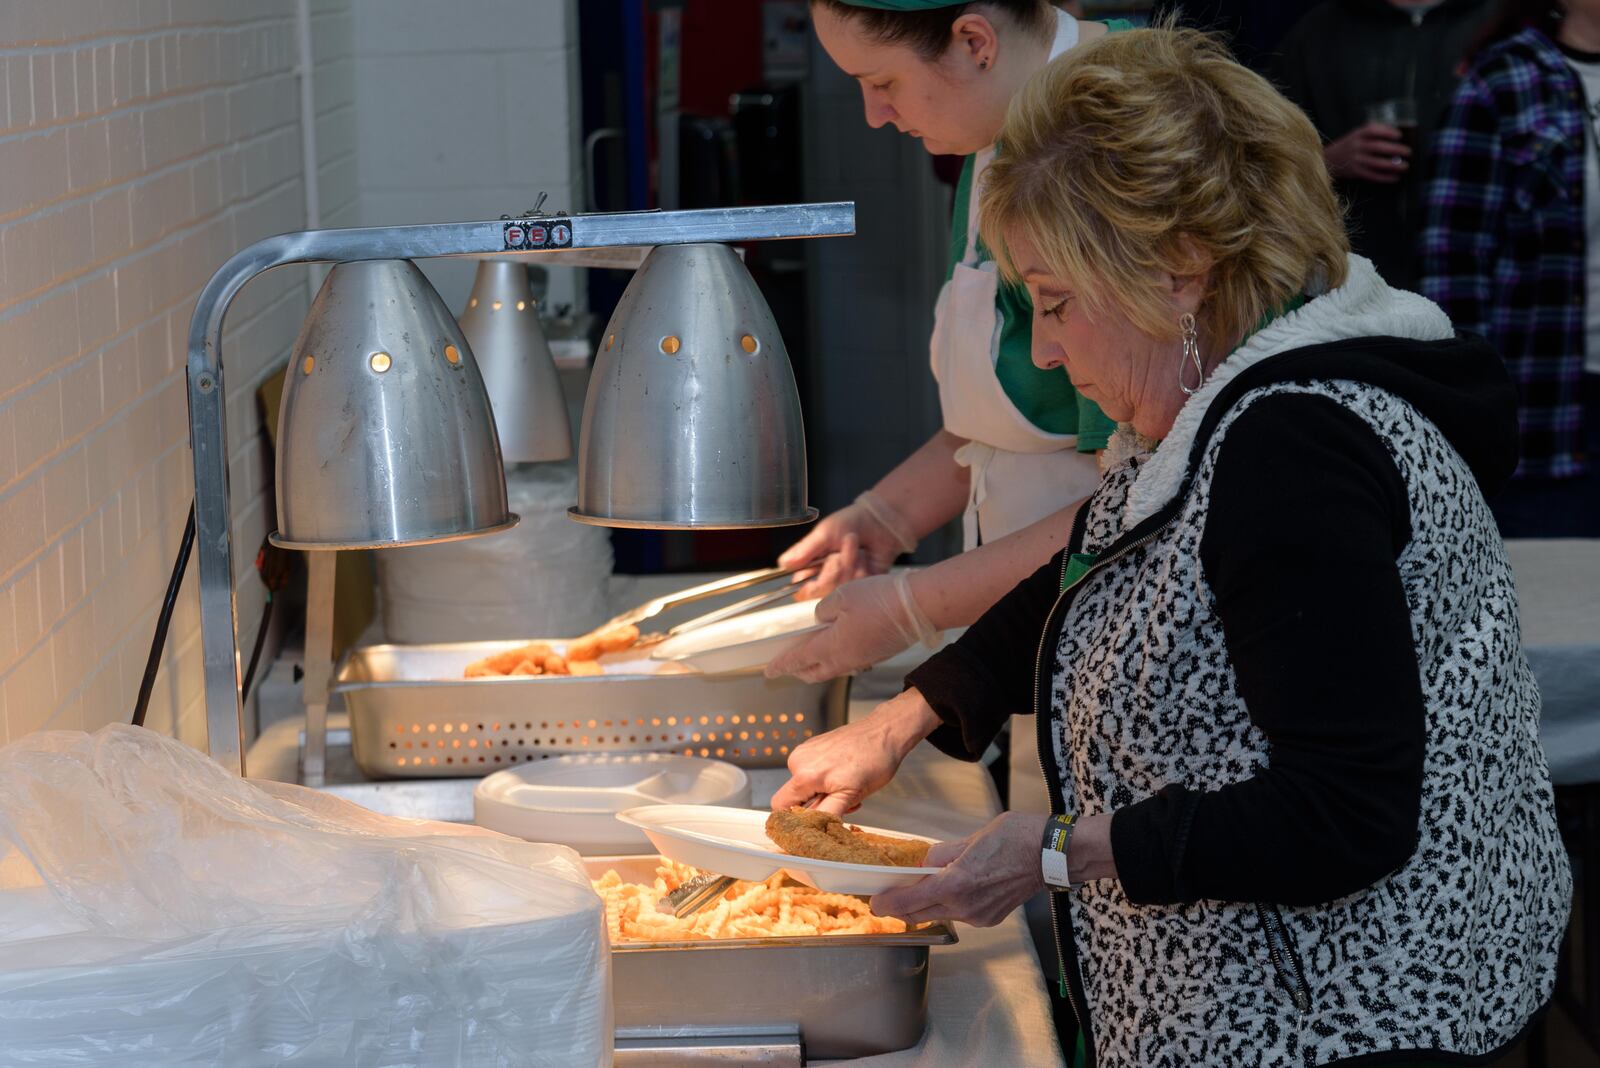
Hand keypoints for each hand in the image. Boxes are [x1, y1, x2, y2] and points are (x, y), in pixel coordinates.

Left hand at [765, 571, 939, 682]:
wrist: (918, 607)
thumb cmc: (881, 600)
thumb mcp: (842, 596)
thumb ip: (823, 609)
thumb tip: (819, 617)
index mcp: (832, 647)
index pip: (799, 659)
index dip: (782, 665)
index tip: (769, 670)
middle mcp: (847, 659)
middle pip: (815, 672)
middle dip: (799, 671)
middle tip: (788, 666)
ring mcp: (864, 659)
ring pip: (833, 668)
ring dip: (818, 665)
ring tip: (811, 655)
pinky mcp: (877, 654)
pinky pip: (850, 662)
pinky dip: (837, 658)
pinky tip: (839, 644)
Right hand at [770, 690, 941, 814]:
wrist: (884, 731)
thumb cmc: (874, 760)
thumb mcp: (852, 795)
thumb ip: (827, 814)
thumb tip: (812, 829)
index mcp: (804, 775)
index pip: (780, 807)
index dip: (794, 819)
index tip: (813, 823)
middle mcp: (798, 761)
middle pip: (795, 797)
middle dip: (816, 806)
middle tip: (843, 803)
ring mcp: (805, 751)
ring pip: (806, 786)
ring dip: (824, 794)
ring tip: (848, 787)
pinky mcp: (812, 746)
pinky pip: (811, 772)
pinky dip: (825, 780)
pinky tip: (844, 775)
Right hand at [780, 491, 916, 599]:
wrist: (880, 521)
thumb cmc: (851, 522)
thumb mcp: (824, 533)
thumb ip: (805, 550)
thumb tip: (783, 563)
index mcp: (812, 566)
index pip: (801, 589)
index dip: (805, 588)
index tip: (810, 580)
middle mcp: (828, 577)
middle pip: (821, 591)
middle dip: (831, 570)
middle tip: (837, 553)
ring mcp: (846, 583)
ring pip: (840, 587)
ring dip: (848, 562)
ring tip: (854, 543)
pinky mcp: (863, 585)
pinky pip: (858, 586)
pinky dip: (861, 567)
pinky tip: (865, 556)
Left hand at [871, 812, 1047, 926]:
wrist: (1051, 855)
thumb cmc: (1015, 838)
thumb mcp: (971, 838)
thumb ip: (942, 854)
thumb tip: (924, 863)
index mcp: (956, 884)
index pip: (910, 902)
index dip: (888, 903)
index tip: (875, 902)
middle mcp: (965, 907)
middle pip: (921, 913)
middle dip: (902, 905)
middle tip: (889, 894)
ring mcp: (978, 916)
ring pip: (940, 914)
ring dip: (927, 903)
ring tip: (922, 885)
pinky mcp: (989, 918)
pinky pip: (959, 914)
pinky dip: (948, 903)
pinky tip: (952, 887)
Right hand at [1323, 122, 1410, 183]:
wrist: (1328, 160)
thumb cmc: (1347, 145)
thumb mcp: (1356, 134)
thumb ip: (1373, 132)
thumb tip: (1395, 134)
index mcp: (1358, 135)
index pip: (1373, 131)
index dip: (1387, 132)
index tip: (1399, 136)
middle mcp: (1356, 147)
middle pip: (1378, 147)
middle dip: (1395, 149)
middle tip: (1408, 152)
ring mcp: (1356, 160)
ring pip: (1377, 163)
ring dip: (1393, 166)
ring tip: (1405, 166)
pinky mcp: (1356, 172)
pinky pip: (1373, 176)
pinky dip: (1385, 177)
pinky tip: (1395, 177)